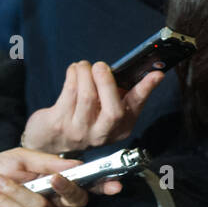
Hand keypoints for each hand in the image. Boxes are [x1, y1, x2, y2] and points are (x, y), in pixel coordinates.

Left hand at [21, 61, 162, 153]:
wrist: (51, 140)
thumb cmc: (83, 118)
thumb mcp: (106, 111)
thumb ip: (122, 94)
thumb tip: (141, 71)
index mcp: (120, 128)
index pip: (136, 107)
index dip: (147, 89)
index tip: (157, 74)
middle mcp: (103, 134)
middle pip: (113, 110)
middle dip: (107, 83)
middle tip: (101, 65)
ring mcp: (80, 132)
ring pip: (87, 98)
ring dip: (85, 74)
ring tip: (84, 65)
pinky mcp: (59, 124)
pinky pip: (69, 95)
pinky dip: (72, 76)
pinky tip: (74, 70)